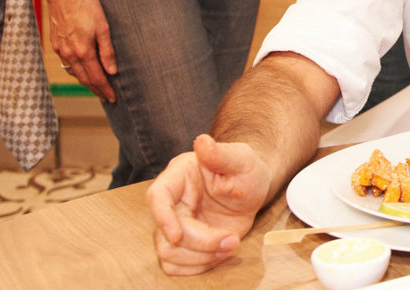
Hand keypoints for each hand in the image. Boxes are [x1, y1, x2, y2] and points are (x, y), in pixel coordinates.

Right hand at [44, 0, 117, 101]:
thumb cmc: (86, 7)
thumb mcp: (103, 27)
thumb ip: (107, 51)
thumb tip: (112, 71)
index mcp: (83, 51)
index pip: (97, 77)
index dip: (105, 89)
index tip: (113, 98)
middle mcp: (70, 54)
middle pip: (84, 79)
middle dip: (96, 89)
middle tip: (105, 97)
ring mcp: (60, 50)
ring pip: (74, 72)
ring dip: (85, 81)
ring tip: (95, 86)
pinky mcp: (56, 44)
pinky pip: (66, 63)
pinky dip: (75, 70)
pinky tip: (81, 70)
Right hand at [148, 135, 272, 275]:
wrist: (253, 188)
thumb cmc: (245, 169)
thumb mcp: (241, 158)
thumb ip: (221, 153)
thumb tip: (202, 142)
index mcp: (179, 176)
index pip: (157, 197)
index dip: (162, 218)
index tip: (177, 236)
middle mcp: (172, 202)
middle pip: (166, 234)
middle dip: (200, 243)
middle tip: (232, 240)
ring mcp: (177, 225)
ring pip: (169, 254)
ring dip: (201, 258)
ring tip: (230, 246)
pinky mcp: (185, 244)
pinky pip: (177, 266)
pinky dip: (198, 267)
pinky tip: (221, 254)